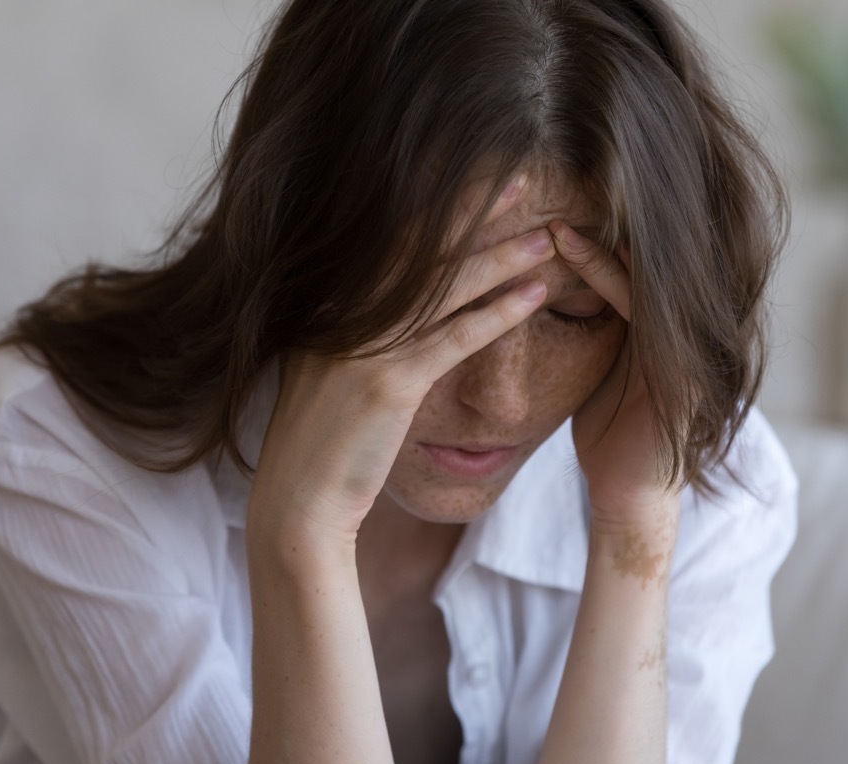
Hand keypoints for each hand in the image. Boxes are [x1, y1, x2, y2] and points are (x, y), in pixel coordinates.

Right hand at [248, 181, 554, 546]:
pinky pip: (455, 339)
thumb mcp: (329, 374)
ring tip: (548, 238)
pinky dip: (499, 314)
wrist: (299, 503)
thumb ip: (356, 334)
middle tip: (523, 177)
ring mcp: (364, 345)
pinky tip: (536, 297)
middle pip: (423, 249)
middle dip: (475, 210)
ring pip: (446, 288)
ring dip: (502, 259)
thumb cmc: (322, 444)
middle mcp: (344, 313)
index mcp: (329, 304)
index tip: (479, 180)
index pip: (393, 241)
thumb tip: (392, 309)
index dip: (439, 206)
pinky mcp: (389, 383)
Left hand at [548, 221, 681, 535]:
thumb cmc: (608, 436)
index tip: (548, 214)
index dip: (594, 240)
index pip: (633, 269)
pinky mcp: (680, 369)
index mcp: (660, 331)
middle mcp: (680, 333)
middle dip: (598, 230)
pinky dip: (609, 277)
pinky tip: (576, 253)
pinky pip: (643, 309)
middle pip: (643, 264)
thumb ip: (599, 333)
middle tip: (549, 200)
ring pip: (643, 278)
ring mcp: (685, 348)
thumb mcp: (601, 373)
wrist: (627, 494)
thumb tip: (558, 296)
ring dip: (596, 248)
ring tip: (555, 225)